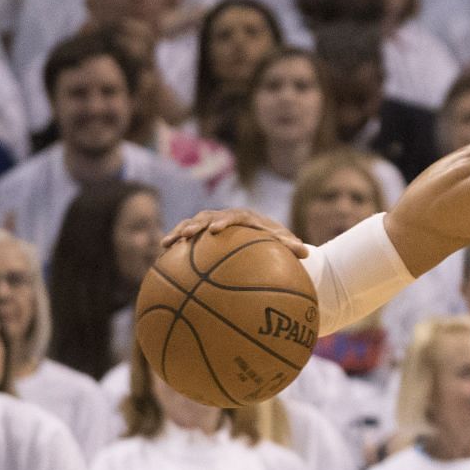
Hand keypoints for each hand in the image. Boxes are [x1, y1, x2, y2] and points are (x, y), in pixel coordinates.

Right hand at [161, 208, 307, 257]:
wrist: (264, 232)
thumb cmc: (276, 240)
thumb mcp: (284, 243)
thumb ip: (291, 246)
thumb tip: (306, 254)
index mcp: (245, 217)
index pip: (233, 217)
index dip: (223, 222)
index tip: (215, 231)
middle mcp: (226, 216)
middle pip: (207, 217)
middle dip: (195, 225)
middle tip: (186, 235)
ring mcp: (213, 222)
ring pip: (192, 223)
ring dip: (180, 232)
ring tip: (166, 243)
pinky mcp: (205, 230)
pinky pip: (189, 235)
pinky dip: (177, 240)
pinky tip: (163, 253)